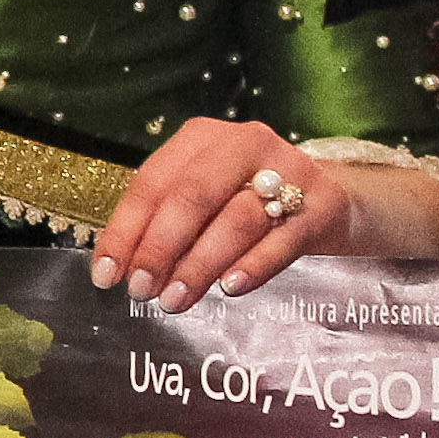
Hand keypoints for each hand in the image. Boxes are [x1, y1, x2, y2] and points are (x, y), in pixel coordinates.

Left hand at [91, 118, 348, 312]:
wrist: (333, 200)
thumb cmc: (248, 203)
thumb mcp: (206, 199)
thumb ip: (165, 222)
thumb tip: (121, 269)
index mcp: (202, 138)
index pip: (152, 183)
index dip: (125, 230)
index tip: (106, 274)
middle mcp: (244, 144)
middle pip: (192, 196)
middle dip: (159, 248)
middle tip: (140, 290)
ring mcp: (289, 170)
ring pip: (235, 219)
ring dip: (199, 264)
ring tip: (175, 299)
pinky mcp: (322, 204)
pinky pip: (282, 239)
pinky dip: (253, 265)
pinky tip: (230, 288)